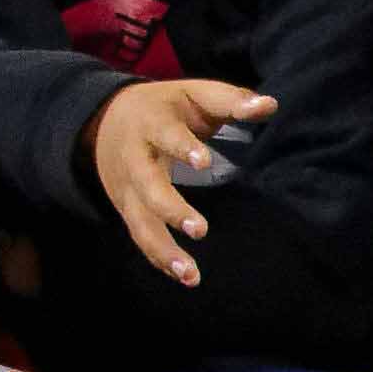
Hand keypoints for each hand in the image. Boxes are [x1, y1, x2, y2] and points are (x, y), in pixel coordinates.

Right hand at [90, 74, 275, 284]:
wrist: (103, 120)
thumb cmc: (165, 108)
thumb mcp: (192, 94)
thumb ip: (230, 100)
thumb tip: (269, 105)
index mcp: (151, 122)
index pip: (165, 133)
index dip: (183, 146)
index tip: (204, 162)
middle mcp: (134, 158)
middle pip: (147, 185)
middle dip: (170, 209)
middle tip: (200, 230)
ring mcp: (127, 188)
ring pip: (139, 221)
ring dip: (163, 249)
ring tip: (191, 274)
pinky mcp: (127, 209)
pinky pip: (140, 237)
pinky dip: (159, 259)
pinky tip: (185, 277)